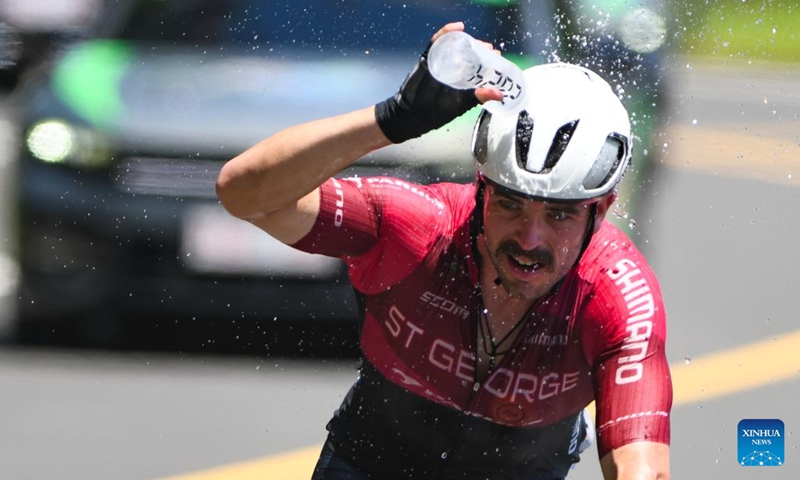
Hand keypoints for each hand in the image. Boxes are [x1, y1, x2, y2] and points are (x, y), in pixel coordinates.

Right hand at [375, 22, 503, 143]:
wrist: (412, 114)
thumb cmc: (436, 111)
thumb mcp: (462, 104)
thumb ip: (479, 98)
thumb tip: (500, 94)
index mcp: (462, 79)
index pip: (478, 63)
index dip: (489, 58)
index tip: (497, 56)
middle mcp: (453, 68)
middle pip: (468, 51)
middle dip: (480, 48)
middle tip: (489, 49)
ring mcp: (440, 61)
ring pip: (454, 44)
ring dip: (467, 39)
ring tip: (478, 41)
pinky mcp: (428, 57)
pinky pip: (436, 41)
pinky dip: (446, 32)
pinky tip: (457, 27)